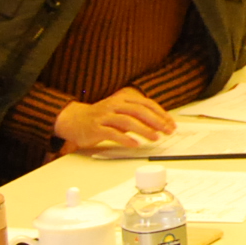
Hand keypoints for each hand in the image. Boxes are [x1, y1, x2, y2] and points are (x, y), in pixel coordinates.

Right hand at [54, 88, 173, 149]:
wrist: (73, 120)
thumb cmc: (102, 118)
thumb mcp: (120, 113)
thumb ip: (137, 117)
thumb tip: (160, 125)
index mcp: (122, 100)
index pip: (146, 104)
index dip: (160, 113)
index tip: (171, 123)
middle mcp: (114, 105)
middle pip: (138, 111)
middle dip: (156, 121)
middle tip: (168, 131)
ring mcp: (104, 116)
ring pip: (127, 121)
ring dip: (143, 130)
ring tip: (155, 138)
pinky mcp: (95, 129)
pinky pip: (112, 133)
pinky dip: (125, 139)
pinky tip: (135, 144)